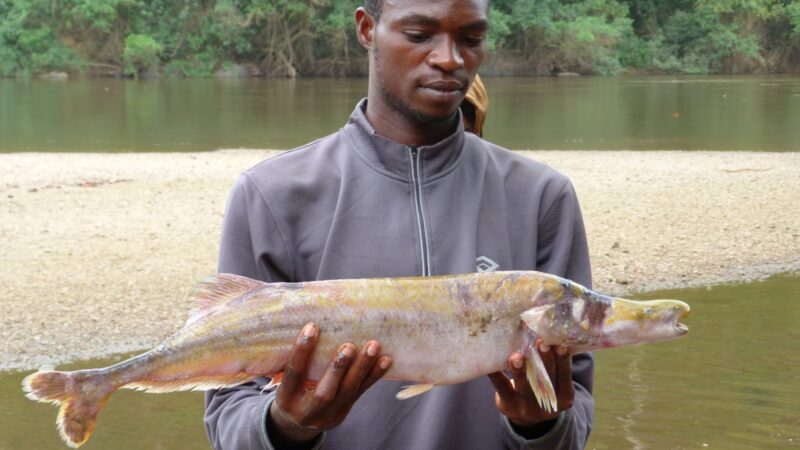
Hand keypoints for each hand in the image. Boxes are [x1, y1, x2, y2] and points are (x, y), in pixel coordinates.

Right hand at [267, 323, 391, 445]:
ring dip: (362, 368)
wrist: (295, 422)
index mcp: (285, 399)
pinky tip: (385, 360)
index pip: (294, 374)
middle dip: (338, 368)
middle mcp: (305, 412)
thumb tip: (304, 321)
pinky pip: (360, 393)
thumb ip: (291, 358)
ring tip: (373, 346)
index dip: (302, 351)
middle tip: (349, 346)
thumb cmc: (289, 388)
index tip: (313, 326)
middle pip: (325, 392)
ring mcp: (326, 416)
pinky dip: (373, 375)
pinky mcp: (342, 413)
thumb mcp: (283, 378)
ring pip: (347, 392)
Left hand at [487, 339, 574, 428]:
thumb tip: (545, 328)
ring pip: (524, 387)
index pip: (564, 376)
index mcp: (564, 395)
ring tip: (516, 357)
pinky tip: (490, 363)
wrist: (527, 418)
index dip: (563, 360)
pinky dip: (496, 374)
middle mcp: (548, 404)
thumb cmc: (542, 388)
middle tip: (541, 342)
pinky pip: (502, 387)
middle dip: (544, 360)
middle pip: (546, 380)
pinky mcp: (509, 406)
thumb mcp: (553, 381)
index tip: (560, 344)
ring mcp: (528, 408)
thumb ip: (551, 363)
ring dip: (520, 371)